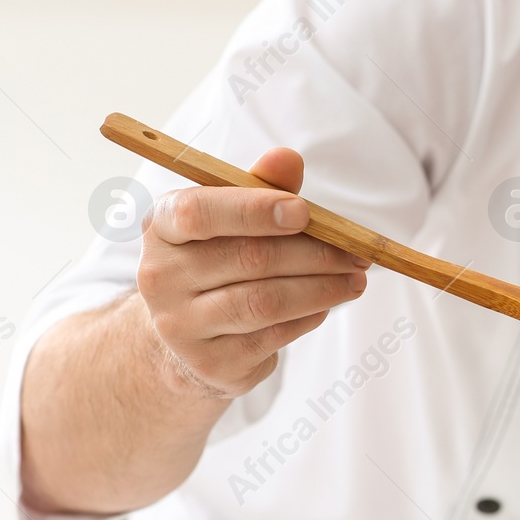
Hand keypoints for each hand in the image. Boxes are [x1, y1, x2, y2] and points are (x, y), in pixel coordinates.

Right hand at [137, 148, 367, 398]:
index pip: (197, 212)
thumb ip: (261, 187)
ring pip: (264, 302)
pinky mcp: (211, 362)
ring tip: (355, 281)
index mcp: (162, 228)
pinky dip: (307, 318)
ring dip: (321, 289)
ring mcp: (181, 325)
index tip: (303, 211)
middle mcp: (162, 277)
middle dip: (314, 254)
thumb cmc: (218, 261)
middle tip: (357, 253)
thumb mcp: (231, 219)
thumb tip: (288, 158)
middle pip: (249, 259)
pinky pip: (272, 336)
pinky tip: (325, 305)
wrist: (185, 337)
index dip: (253, 209)